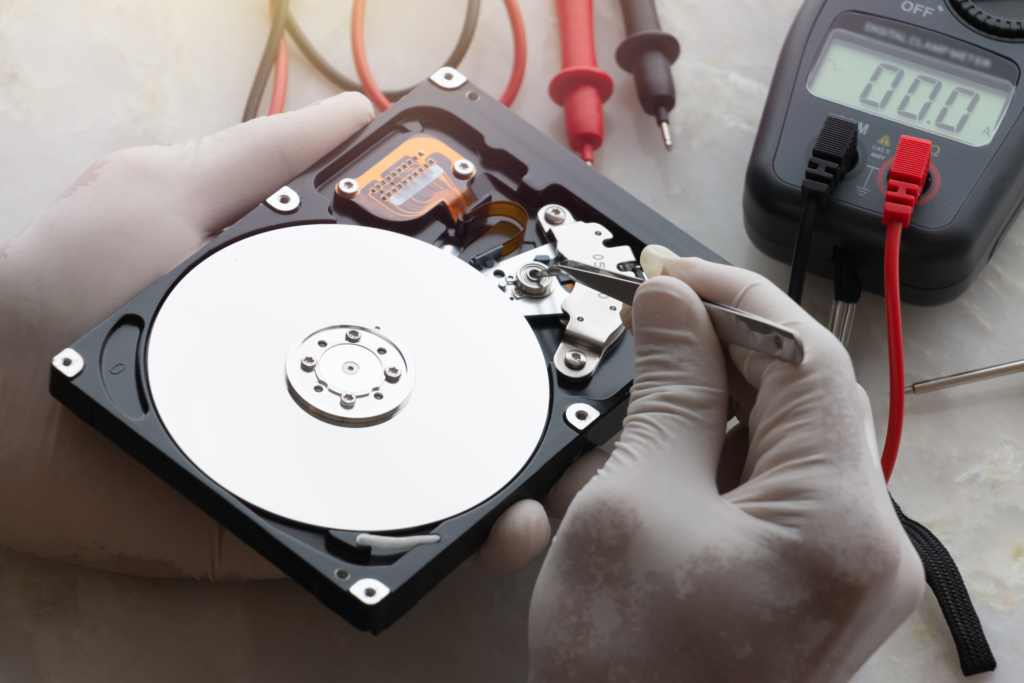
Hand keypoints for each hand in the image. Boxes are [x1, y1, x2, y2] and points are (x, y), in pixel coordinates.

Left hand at [0, 93, 547, 578]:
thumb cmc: (66, 282)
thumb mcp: (169, 186)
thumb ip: (268, 150)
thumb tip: (368, 109)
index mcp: (310, 301)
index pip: (423, 299)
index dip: (495, 297)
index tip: (558, 294)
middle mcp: (323, 375)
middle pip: (444, 391)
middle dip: (525, 398)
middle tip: (590, 397)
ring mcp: (311, 457)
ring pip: (432, 474)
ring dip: (509, 476)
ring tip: (567, 472)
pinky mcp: (290, 529)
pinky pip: (380, 541)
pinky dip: (449, 544)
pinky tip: (505, 526)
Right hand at [528, 247, 924, 681]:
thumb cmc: (629, 676)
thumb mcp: (632, 505)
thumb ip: (666, 391)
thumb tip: (672, 306)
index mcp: (839, 520)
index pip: (802, 355)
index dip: (729, 298)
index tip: (666, 274)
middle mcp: (861, 544)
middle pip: (792, 399)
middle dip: (704, 364)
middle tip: (634, 343)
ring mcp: (836, 570)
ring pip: (767, 446)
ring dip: (686, 425)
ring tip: (611, 450)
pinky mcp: (802, 586)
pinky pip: (755, 497)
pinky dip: (693, 475)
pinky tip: (631, 491)